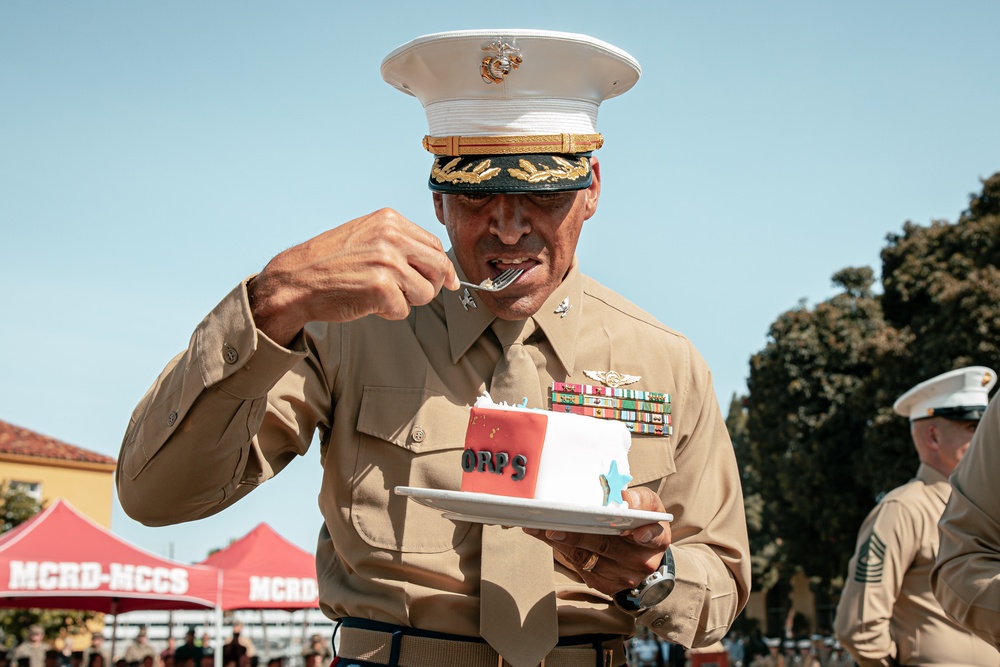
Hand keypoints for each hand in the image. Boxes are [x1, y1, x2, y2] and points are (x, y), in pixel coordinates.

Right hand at [248, 209, 459, 344]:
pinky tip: (367, 302)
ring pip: (426, 292)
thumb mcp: (365, 236)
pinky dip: (388, 313)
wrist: (296, 279)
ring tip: (379, 294)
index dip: (443, 267)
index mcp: (389, 221)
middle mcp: (391, 237)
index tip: (448, 281)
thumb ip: (399, 243)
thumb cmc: (329, 262)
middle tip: (412, 293)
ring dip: (406, 300)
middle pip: (439, 267)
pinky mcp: (382, 288)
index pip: (434, 244)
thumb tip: (437, 263)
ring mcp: (388, 262)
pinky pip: (403, 310)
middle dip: (432, 285)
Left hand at [525, 487, 670, 595]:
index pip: (654, 536)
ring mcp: (623, 577)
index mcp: (657, 538)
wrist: (641, 553)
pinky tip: (544, 536)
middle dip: (578, 534)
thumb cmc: (641, 521)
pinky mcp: (605, 585)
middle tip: (555, 525)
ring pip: (587, 558)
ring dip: (560, 542)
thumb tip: (624, 497)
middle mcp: (642, 562)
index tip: (635, 532)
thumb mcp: (647, 505)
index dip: (646, 535)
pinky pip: (579, 567)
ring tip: (539, 528)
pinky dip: (559, 550)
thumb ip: (639, 499)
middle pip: (607, 545)